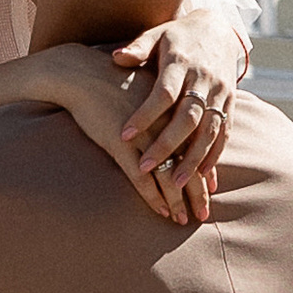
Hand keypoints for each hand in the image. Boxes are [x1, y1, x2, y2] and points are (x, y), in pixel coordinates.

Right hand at [31, 41, 195, 222]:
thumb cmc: (110, 80)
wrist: (81, 73)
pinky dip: (153, 196)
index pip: (197, 144)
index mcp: (173, 107)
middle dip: (197, 191)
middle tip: (203, 213)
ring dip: (177, 200)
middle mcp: (164, 122)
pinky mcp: (122, 144)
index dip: (205, 167)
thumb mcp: (144, 88)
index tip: (212, 187)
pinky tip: (161, 210)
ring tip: (182, 219)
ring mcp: (145, 135)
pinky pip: (142, 177)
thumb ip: (161, 106)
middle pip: (188, 162)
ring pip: (169, 174)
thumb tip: (169, 125)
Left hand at [113, 22, 237, 213]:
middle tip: (145, 168)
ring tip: (175, 184)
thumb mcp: (157, 35)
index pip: (163, 93)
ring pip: (209, 130)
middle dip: (167, 145)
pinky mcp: (231, 103)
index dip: (145, 115)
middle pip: (187, 117)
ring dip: (193, 159)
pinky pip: (225, 133)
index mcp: (181, 62)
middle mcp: (204, 79)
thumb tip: (117, 58)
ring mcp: (220, 93)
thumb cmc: (177, 36)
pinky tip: (203, 177)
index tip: (124, 135)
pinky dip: (214, 156)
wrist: (219, 28)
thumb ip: (138, 47)